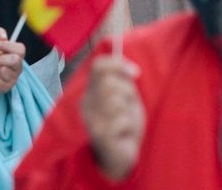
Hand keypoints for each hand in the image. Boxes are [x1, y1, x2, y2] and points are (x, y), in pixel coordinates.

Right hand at [81, 56, 144, 180]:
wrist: (119, 157)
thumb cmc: (124, 126)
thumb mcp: (126, 99)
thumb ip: (124, 83)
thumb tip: (130, 68)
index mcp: (91, 90)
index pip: (99, 66)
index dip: (118, 65)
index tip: (136, 73)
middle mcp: (86, 101)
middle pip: (109, 82)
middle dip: (126, 92)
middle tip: (129, 105)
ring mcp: (90, 118)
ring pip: (115, 101)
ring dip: (128, 112)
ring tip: (126, 122)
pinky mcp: (98, 133)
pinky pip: (121, 121)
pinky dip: (129, 127)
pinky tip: (123, 135)